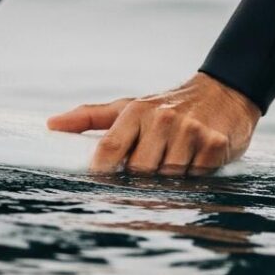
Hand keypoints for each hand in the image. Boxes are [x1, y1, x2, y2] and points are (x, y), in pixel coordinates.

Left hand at [47, 73, 260, 175]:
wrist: (224, 93)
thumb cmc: (167, 106)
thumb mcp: (128, 107)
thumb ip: (90, 118)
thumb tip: (51, 125)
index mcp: (136, 112)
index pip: (109, 150)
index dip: (103, 171)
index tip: (104, 181)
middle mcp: (162, 119)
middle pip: (139, 170)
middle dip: (144, 175)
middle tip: (155, 162)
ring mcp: (190, 131)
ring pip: (169, 176)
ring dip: (172, 175)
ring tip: (178, 156)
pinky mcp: (214, 144)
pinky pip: (197, 175)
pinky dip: (196, 173)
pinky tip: (197, 158)